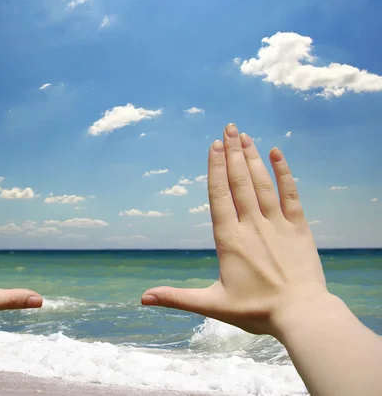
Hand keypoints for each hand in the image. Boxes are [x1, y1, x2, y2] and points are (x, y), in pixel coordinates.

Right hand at [142, 123, 328, 335]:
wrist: (301, 315)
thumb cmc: (256, 311)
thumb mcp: (211, 305)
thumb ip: (176, 298)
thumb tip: (142, 298)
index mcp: (229, 239)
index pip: (219, 196)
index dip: (215, 169)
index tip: (214, 145)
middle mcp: (252, 225)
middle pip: (240, 182)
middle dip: (233, 153)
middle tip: (228, 128)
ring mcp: (277, 224)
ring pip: (262, 184)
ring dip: (252, 158)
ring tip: (244, 136)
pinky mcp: (299, 228)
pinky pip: (290, 194)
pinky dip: (283, 173)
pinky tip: (277, 154)